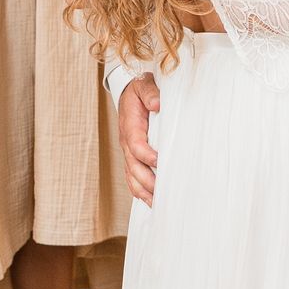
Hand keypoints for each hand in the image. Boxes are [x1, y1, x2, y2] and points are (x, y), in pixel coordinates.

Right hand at [118, 74, 160, 205]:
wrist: (128, 92)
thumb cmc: (138, 90)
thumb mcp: (143, 85)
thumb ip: (149, 93)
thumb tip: (157, 103)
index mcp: (130, 127)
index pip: (136, 145)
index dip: (146, 155)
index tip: (159, 162)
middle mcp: (126, 142)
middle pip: (133, 167)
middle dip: (147, 181)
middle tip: (162, 192)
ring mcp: (127, 151)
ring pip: (131, 176)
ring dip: (143, 191)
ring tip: (157, 204)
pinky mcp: (131, 156)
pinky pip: (132, 177)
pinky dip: (139, 190)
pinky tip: (150, 201)